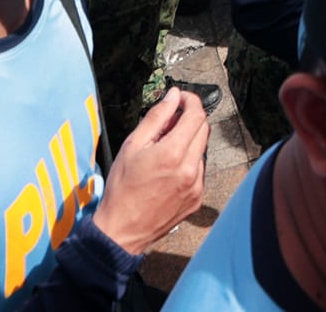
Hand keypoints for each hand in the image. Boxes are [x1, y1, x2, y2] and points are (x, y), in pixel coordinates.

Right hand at [93, 87, 208, 252]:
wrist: (122, 230)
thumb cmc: (122, 188)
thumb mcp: (132, 145)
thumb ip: (156, 117)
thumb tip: (173, 96)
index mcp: (173, 153)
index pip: (196, 115)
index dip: (191, 101)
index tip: (181, 99)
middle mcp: (191, 169)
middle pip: (203, 129)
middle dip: (189, 120)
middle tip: (168, 125)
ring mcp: (197, 185)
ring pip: (201, 150)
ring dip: (188, 143)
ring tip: (163, 152)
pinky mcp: (197, 198)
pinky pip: (199, 170)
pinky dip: (188, 163)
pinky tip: (168, 171)